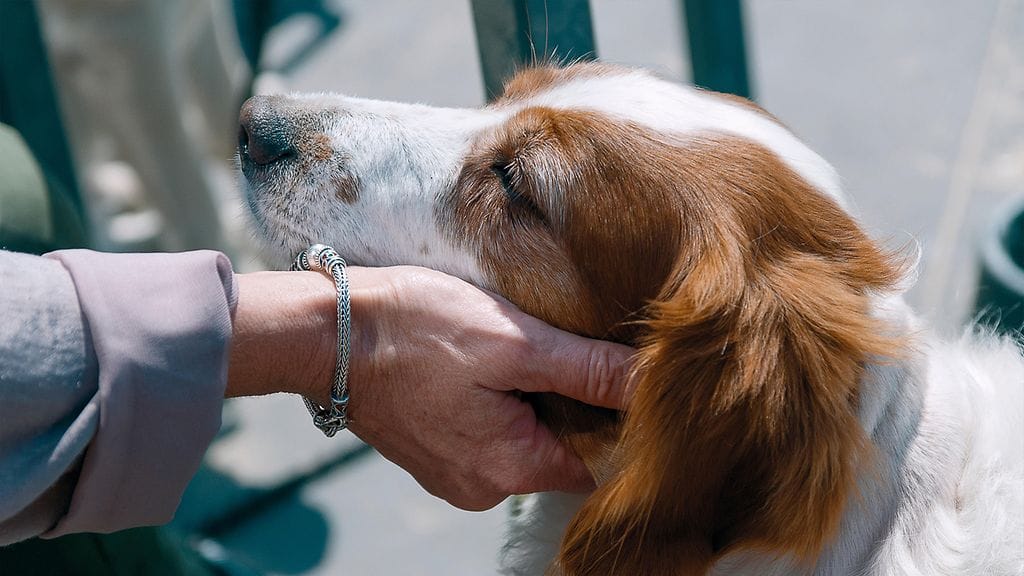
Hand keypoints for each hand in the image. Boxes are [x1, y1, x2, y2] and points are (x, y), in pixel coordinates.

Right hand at [228, 266, 633, 510]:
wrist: (327, 332)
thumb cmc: (418, 330)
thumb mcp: (514, 342)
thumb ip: (586, 370)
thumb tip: (650, 384)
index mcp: (511, 468)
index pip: (595, 459)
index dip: (608, 413)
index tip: (603, 368)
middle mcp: (483, 488)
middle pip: (558, 451)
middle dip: (565, 402)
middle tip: (555, 346)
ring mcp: (453, 475)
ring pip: (521, 440)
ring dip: (528, 399)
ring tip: (512, 351)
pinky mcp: (432, 454)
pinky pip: (486, 435)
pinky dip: (494, 404)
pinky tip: (481, 365)